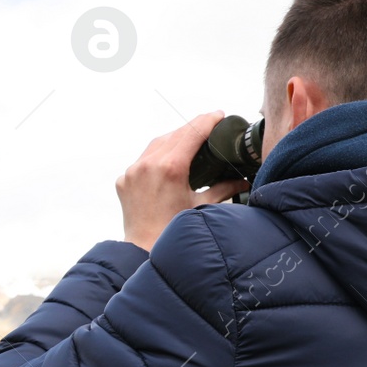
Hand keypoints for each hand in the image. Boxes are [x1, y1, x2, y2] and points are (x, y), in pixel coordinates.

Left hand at [116, 111, 249, 249]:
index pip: (192, 133)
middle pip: (174, 134)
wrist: (144, 251)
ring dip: (174, 139)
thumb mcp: (202, 206)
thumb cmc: (174, 231)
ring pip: (156, 144)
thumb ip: (224, 188)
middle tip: (209, 125)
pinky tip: (168, 160)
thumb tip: (243, 180)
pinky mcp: (124, 179)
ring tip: (190, 140)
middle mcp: (149, 164)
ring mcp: (133, 171)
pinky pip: (142, 159)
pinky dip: (156, 156)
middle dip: (192, 128)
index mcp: (170, 167)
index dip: (207, 121)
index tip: (219, 115)